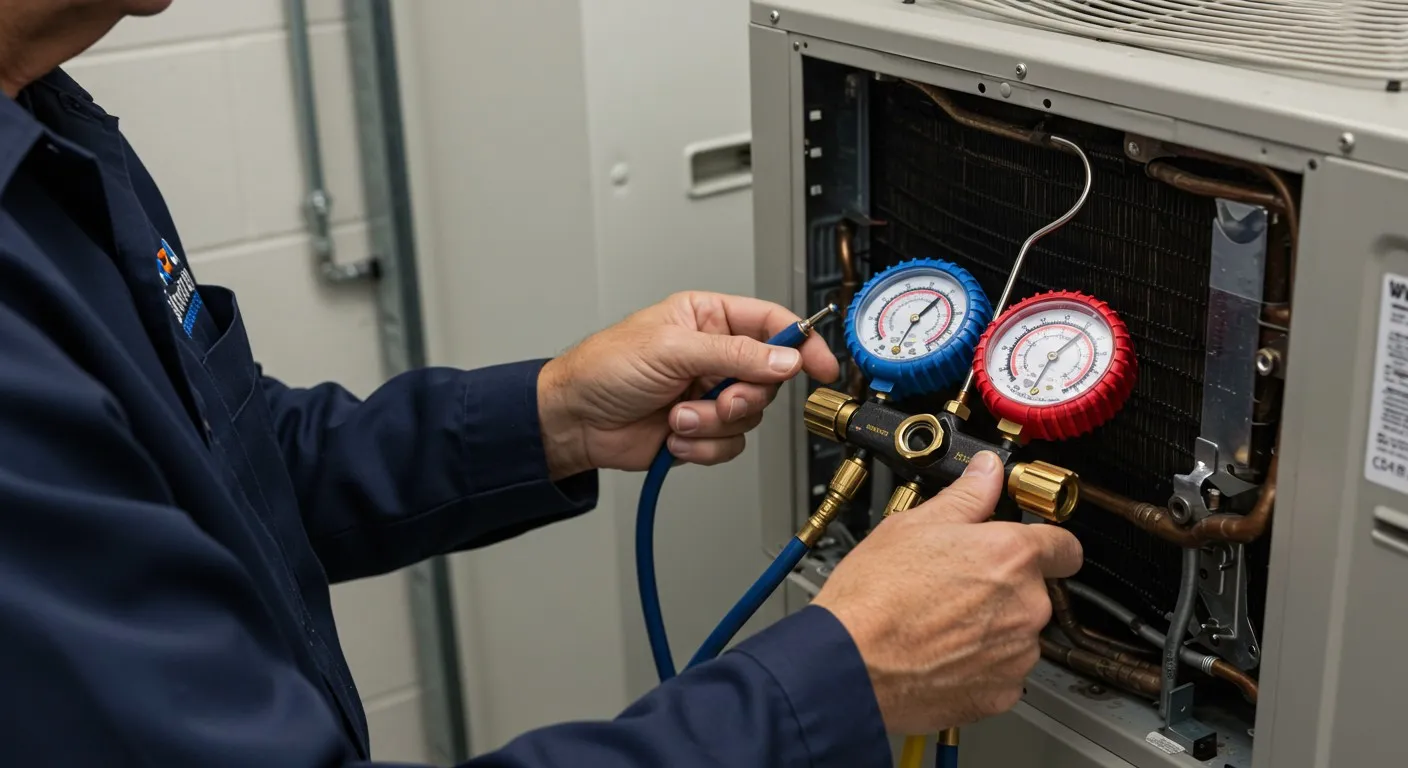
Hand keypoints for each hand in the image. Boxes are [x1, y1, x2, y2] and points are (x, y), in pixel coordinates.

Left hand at [536, 291, 838, 478]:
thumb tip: (785, 360)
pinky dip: (702, 446)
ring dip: (712, 423)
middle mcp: (715, 355)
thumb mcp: (671, 350)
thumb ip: (734, 354)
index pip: (773, 324)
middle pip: (769, 378)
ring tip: (677, 417)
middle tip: (716, 398)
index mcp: (709, 318)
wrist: (575, 421)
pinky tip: (674, 436)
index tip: (821, 365)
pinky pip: (730, 444)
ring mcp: (709, 394)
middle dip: (741, 396)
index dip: (802, 343)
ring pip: (750, 416)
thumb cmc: (604, 368)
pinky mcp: (701, 429)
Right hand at [812, 452, 1082, 732]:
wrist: (849, 664)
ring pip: (1017, 632)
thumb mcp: (912, 525)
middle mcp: (1026, 605)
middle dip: (1003, 587)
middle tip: (955, 584)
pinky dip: (980, 664)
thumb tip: (987, 471)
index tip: (1032, 548)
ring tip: (940, 621)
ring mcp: (1016, 653)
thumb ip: (966, 497)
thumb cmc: (873, 597)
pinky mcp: (1000, 693)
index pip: (1065, 546)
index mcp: (1011, 555)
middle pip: (1034, 590)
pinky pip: (1002, 672)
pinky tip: (941, 651)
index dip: (1048, 544)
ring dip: (991, 627)